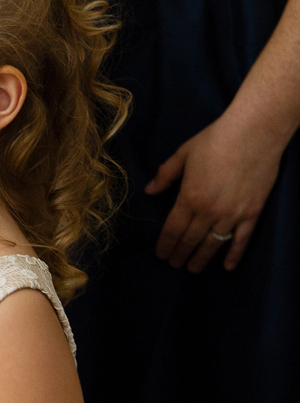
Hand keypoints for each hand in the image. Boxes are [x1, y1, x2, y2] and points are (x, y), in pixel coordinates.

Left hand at [146, 112, 282, 271]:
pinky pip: (241, 240)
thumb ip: (165, 175)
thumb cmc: (215, 140)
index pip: (173, 229)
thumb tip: (149, 190)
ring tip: (193, 268)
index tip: (161, 254)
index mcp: (189, 197)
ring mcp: (232, 215)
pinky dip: (234, 255)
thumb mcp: (183, 154)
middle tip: (175, 265)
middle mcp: (209, 211)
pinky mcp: (252, 213)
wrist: (252, 134)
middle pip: (191, 240)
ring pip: (213, 244)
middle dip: (180, 254)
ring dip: (202, 259)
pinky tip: (227, 266)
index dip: (165, 244)